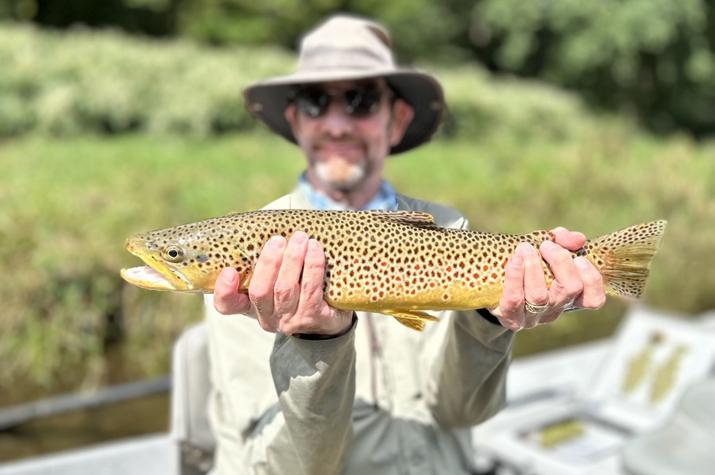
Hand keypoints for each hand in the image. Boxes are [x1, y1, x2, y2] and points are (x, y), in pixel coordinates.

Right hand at [213, 231, 353, 335]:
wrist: (331, 312)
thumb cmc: (297, 285)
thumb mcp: (275, 274)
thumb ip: (259, 252)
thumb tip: (240, 218)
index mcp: (251, 305)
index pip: (227, 305)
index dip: (224, 290)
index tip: (230, 270)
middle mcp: (268, 317)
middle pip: (260, 292)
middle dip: (268, 263)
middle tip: (278, 240)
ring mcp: (290, 321)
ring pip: (285, 289)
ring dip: (293, 260)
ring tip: (301, 238)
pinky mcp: (313, 318)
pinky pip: (310, 290)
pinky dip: (313, 266)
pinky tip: (315, 250)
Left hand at [490, 227, 605, 331]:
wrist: (491, 286)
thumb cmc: (525, 265)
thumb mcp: (545, 250)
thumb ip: (562, 241)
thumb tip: (577, 238)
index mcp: (569, 297)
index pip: (593, 300)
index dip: (591, 279)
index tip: (579, 258)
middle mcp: (554, 309)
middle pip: (569, 290)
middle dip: (560, 262)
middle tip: (547, 245)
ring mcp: (532, 317)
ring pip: (540, 296)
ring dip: (534, 266)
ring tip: (525, 248)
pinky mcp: (510, 317)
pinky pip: (514, 299)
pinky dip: (515, 276)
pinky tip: (514, 259)